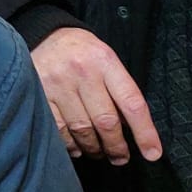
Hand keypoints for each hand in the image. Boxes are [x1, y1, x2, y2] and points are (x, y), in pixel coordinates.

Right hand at [31, 26, 161, 163]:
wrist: (43, 34)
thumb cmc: (83, 54)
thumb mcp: (106, 61)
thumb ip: (118, 91)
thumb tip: (130, 132)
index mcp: (105, 61)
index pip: (132, 103)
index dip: (144, 132)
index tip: (152, 154)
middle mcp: (81, 70)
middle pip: (106, 122)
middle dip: (116, 147)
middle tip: (120, 157)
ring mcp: (57, 82)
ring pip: (83, 129)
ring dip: (94, 148)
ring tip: (99, 151)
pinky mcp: (38, 92)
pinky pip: (59, 129)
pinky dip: (71, 144)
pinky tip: (77, 146)